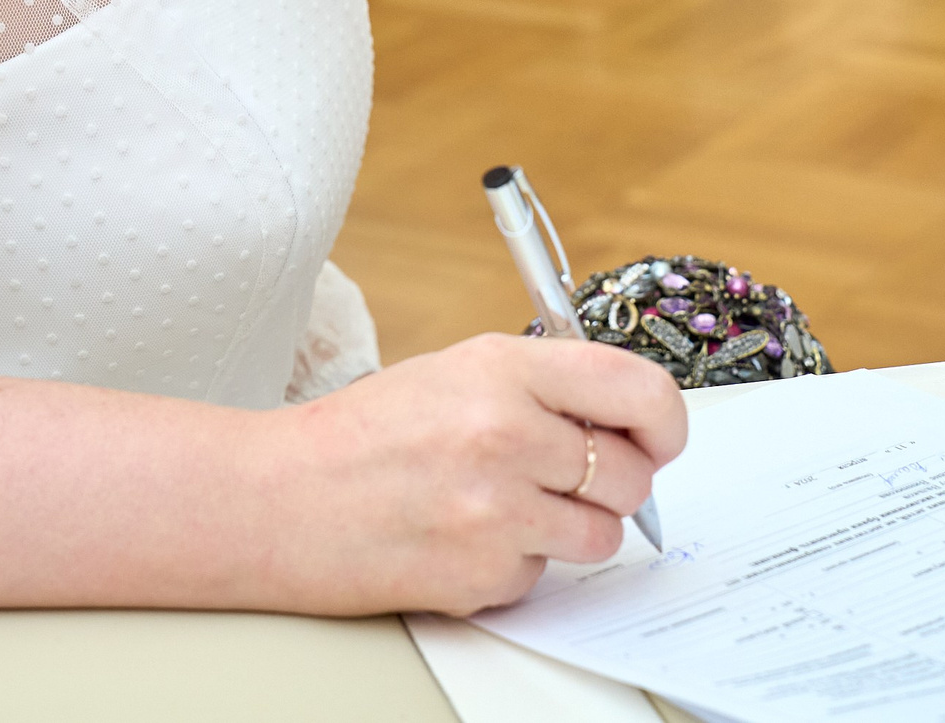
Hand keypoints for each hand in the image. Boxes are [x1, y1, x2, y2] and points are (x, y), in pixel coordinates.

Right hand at [259, 333, 687, 615]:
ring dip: (568, 529)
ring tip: (505, 508)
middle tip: (562, 477)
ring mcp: (495, 510)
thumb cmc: (362, 435)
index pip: (637, 388)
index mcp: (502, 367)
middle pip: (631, 472)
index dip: (667, 420)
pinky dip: (515, 565)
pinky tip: (464, 538)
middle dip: (612, 481)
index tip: (663, 435)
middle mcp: (505, 432)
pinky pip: (543, 577)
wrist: (278, 500)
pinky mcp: (482, 575)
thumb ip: (542, 386)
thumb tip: (629, 418)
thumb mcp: (455, 372)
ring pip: (600, 534)